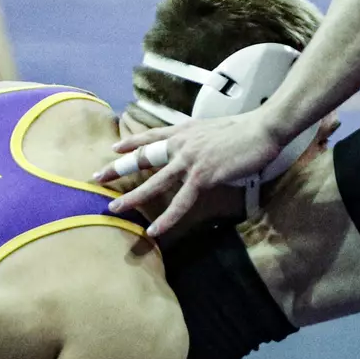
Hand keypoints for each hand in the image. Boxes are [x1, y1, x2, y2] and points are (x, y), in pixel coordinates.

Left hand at [95, 111, 284, 237]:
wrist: (263, 128)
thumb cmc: (245, 130)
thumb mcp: (214, 129)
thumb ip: (199, 138)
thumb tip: (197, 147)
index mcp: (184, 131)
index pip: (151, 136)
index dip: (131, 143)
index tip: (113, 149)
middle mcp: (181, 143)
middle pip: (142, 158)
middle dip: (117, 169)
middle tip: (96, 177)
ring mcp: (190, 160)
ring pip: (154, 182)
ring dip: (132, 197)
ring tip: (113, 208)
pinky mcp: (202, 177)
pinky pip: (180, 202)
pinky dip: (166, 218)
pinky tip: (154, 230)